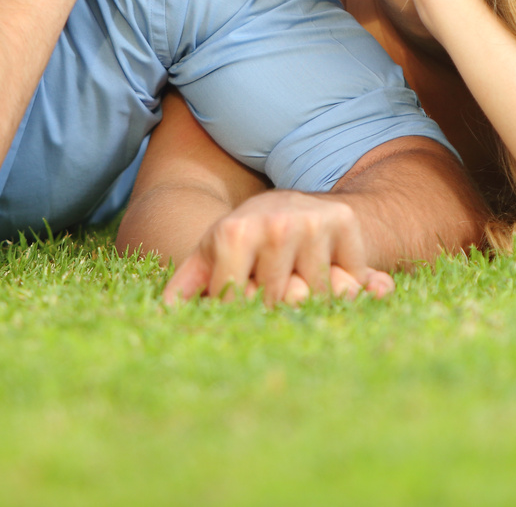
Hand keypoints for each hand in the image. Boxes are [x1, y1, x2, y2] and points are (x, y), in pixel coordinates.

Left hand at [162, 190, 394, 306]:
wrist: (288, 200)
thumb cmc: (245, 238)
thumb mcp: (211, 255)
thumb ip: (187, 285)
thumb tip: (166, 315)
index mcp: (234, 233)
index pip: (238, 302)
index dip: (239, 311)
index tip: (239, 304)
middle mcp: (274, 224)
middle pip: (277, 302)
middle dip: (274, 306)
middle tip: (272, 289)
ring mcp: (311, 222)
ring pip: (315, 295)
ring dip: (310, 298)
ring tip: (297, 279)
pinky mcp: (343, 221)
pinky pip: (349, 278)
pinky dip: (344, 286)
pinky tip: (328, 273)